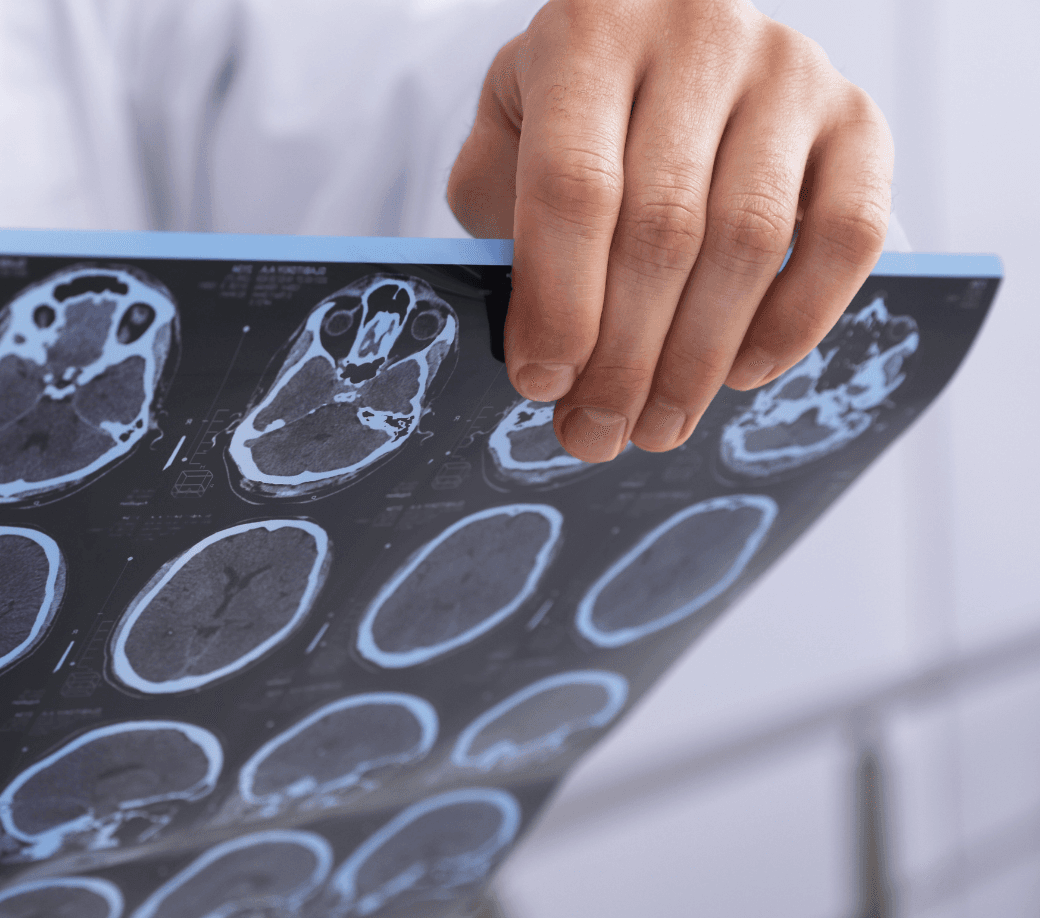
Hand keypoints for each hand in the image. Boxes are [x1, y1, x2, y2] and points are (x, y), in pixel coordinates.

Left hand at [447, 0, 892, 461]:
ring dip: (699, 358)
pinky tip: (742, 374)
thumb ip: (505, 231)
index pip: (574, 186)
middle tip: (598, 432)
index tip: (542, 384)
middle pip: (665, 226)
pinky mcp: (857, 115)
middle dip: (625, 355)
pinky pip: (848, 236)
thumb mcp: (504, 147)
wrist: (655, 39)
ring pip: (751, 240)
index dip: (559, 302)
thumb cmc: (568, 114)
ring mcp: (788, 70)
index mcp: (589, 32)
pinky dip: (798, 321)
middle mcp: (698, 35)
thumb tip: (544, 362)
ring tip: (658, 426)